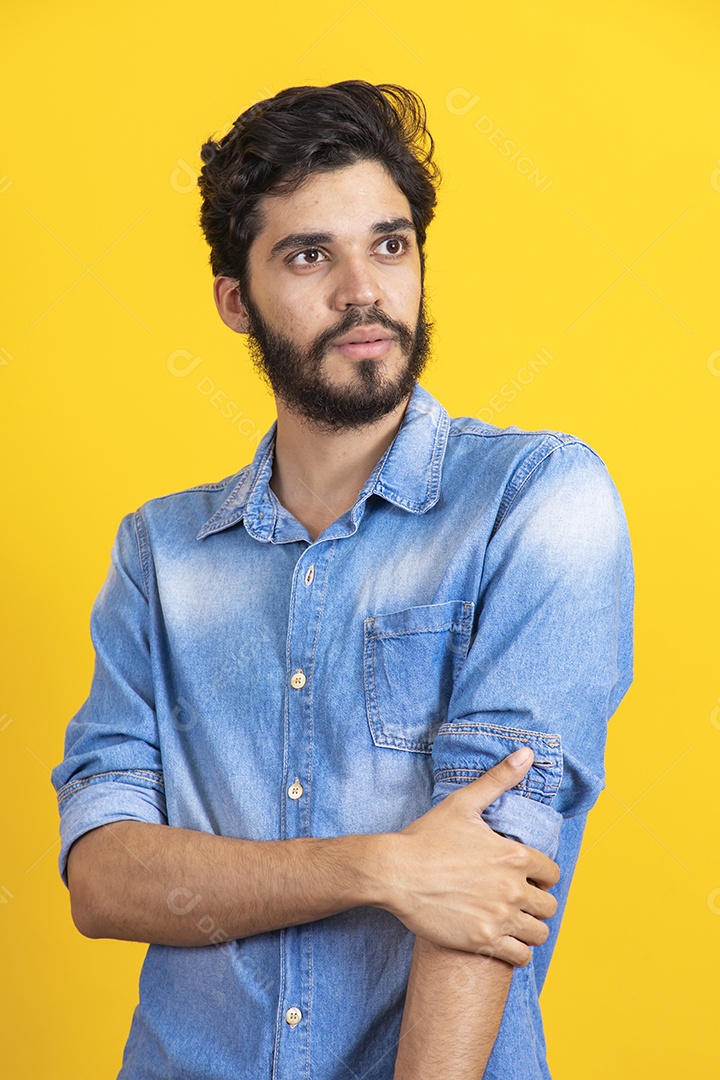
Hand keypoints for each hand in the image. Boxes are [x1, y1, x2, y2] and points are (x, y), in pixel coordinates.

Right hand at [382, 748, 559, 964]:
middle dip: (538, 902)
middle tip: (518, 900)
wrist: (394, 872)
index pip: (552, 873)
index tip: (526, 876)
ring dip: (530, 928)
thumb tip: (527, 753)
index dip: (542, 875)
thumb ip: (499, 779)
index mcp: (514, 856)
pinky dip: (517, 951)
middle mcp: (512, 888)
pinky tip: (502, 940)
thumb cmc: (426, 836)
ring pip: (538, 933)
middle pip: (549, 906)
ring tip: (514, 922)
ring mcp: (498, 917)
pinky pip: (520, 956)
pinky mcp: (482, 941)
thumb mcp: (463, 803)